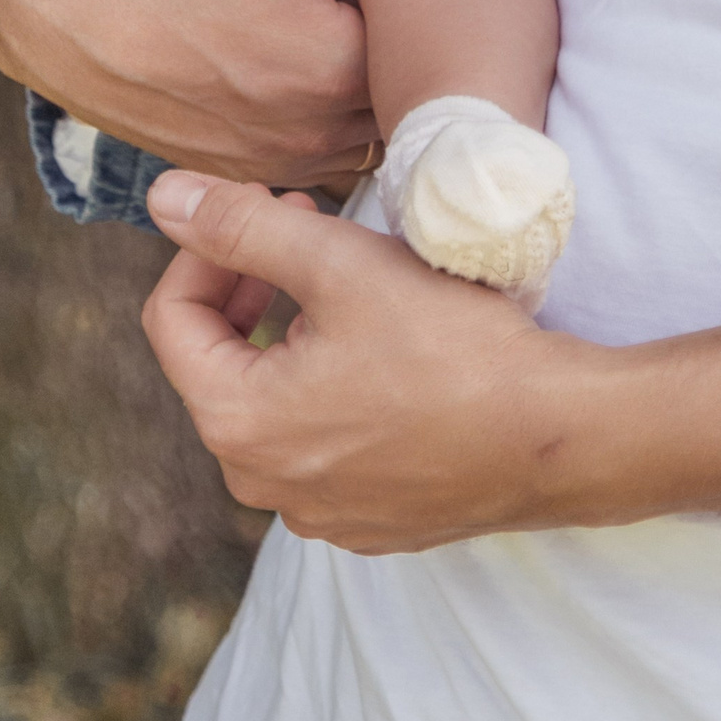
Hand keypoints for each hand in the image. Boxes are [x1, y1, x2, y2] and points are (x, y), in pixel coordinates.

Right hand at [0, 0, 471, 184]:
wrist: (58, 1)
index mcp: (333, 68)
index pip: (425, 51)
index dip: (419, 10)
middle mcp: (309, 134)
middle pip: (397, 104)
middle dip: (399, 61)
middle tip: (368, 5)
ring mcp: (269, 163)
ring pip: (357, 140)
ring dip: (361, 99)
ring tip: (329, 38)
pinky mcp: (234, 173)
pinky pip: (308, 161)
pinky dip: (316, 124)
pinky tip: (288, 72)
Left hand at [142, 174, 578, 550]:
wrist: (555, 435)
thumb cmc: (450, 346)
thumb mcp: (339, 263)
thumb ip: (240, 225)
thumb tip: (165, 198)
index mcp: (237, 423)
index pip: (173, 318)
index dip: (210, 247)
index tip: (274, 210)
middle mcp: (262, 485)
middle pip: (219, 363)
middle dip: (253, 287)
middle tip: (310, 231)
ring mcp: (317, 513)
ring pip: (271, 404)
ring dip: (294, 338)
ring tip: (355, 293)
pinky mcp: (366, 523)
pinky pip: (319, 446)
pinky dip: (332, 393)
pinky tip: (389, 358)